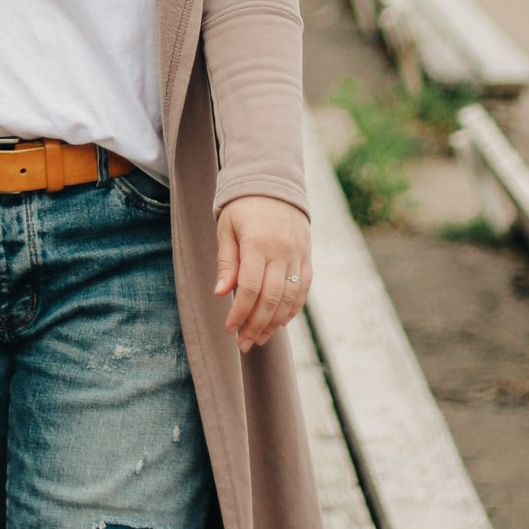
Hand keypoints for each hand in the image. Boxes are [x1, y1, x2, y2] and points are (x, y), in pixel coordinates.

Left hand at [214, 195, 312, 353]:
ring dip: (275, 323)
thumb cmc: (243, 208)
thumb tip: (221, 294)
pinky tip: (280, 322)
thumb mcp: (227, 228)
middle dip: (256, 325)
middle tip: (244, 343)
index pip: (250, 288)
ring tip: (260, 338)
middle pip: (271, 298)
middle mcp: (281, 250)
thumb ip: (227, 261)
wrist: (274, 184)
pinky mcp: (307, 256)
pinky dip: (293, 308)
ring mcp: (298, 254)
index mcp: (258, 242)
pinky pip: (303, 288)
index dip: (240, 312)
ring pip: (289, 297)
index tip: (229, 329)